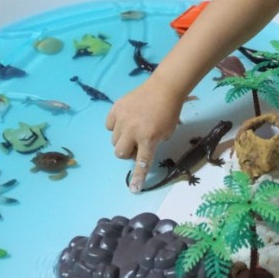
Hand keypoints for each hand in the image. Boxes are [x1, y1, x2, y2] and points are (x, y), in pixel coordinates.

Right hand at [105, 77, 181, 192]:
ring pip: (114, 140)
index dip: (137, 177)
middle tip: (137, 145)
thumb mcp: (166, 133)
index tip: (133, 188)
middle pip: (120, 153)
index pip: (142, 162)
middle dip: (128, 153)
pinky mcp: (116, 108)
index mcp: (149, 138)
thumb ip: (152, 144)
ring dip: (123, 140)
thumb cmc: (169, 112)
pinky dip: (116, 127)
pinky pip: (109, 125)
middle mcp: (133, 130)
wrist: (164, 88)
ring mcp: (122, 119)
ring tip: (133, 130)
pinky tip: (125, 121)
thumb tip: (138, 151)